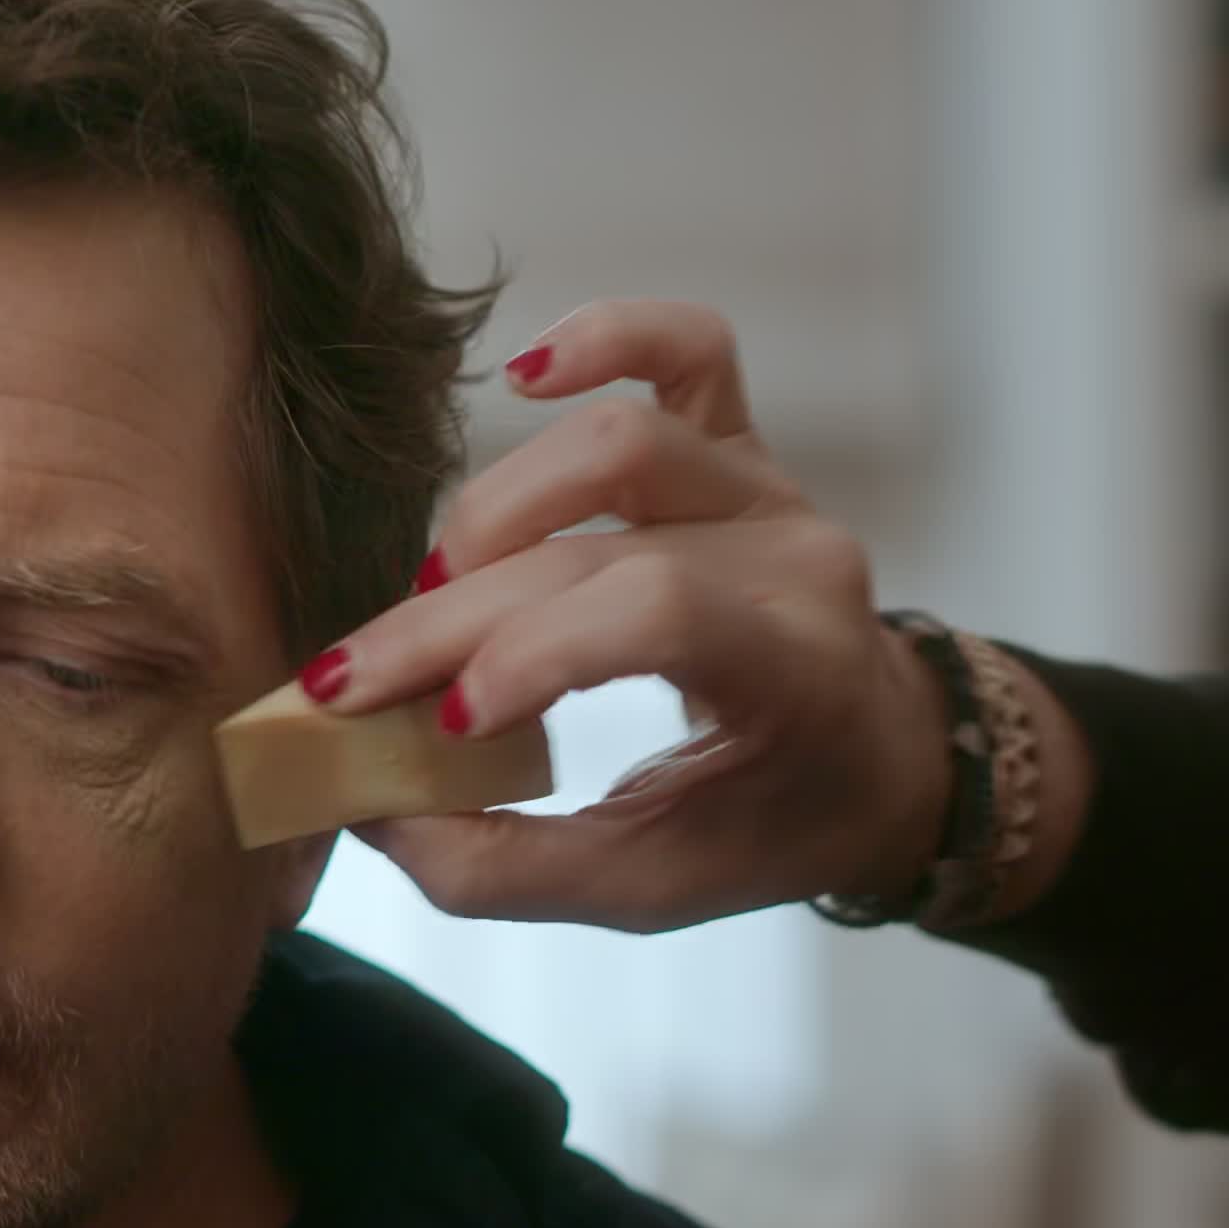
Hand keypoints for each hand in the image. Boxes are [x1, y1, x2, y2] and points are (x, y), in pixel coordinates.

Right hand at [307, 300, 955, 931]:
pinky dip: (604, 341)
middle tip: (353, 685)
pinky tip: (524, 377)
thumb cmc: (765, 823)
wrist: (875, 757)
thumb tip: (364, 807)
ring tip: (437, 586)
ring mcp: (770, 489)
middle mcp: (795, 560)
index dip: (533, 653)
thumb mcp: (647, 886)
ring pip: (622, 439)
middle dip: (450, 619)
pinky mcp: (743, 442)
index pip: (658, 614)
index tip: (442, 726)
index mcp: (799, 672)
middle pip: (595, 548)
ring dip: (499, 506)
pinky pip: (688, 349)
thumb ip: (503, 865)